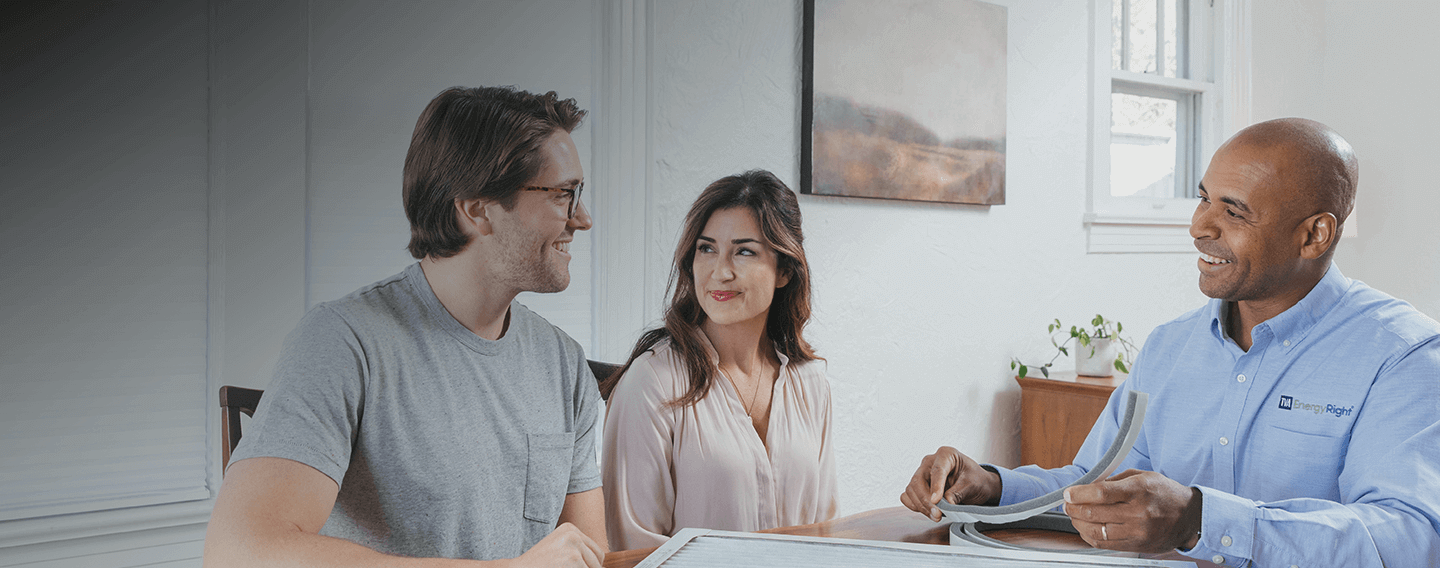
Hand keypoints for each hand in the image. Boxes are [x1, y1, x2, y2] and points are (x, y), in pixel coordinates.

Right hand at [509, 522, 603, 567]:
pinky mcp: (572, 559)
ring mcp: (573, 546)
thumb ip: (577, 550)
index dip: (590, 565)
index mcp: (570, 529)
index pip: (596, 551)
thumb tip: (602, 566)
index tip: (574, 566)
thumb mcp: (559, 549)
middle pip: (598, 561)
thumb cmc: (538, 564)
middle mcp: (573, 534)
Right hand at [899, 446, 1001, 521]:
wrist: (977, 485)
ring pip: (911, 489)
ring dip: (921, 506)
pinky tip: (927, 511)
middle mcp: (930, 462)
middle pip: (918, 480)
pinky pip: (908, 495)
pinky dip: (915, 505)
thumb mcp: (972, 485)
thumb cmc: (976, 480)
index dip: (936, 487)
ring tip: (936, 516)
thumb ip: (958, 493)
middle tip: (937, 515)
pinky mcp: (918, 485)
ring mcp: (922, 473)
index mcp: (946, 455)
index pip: (937, 470)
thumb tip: (947, 503)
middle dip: (926, 500)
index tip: (936, 501)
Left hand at [1062, 469, 1202, 552]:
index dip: (1079, 493)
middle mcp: (1138, 512)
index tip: (1068, 493)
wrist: (1190, 517)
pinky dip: (1090, 536)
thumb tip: (1088, 486)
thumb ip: (1114, 480)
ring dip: (1078, 523)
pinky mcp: (1137, 545)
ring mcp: (1137, 532)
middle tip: (1067, 503)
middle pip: (1094, 513)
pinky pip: (1105, 544)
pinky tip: (1085, 529)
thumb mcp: (1142, 477)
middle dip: (1073, 508)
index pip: (1101, 493)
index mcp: (1139, 490)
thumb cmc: (1165, 494)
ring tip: (1074, 516)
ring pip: (1096, 531)